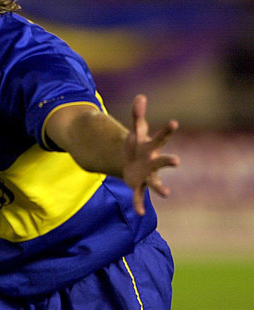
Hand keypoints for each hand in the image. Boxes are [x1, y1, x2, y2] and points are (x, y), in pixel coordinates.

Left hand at [123, 94, 178, 215]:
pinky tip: (140, 213)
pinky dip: (139, 204)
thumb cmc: (137, 145)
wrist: (131, 162)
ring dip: (160, 187)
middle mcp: (153, 162)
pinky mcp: (138, 185)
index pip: (160, 136)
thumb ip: (137, 114)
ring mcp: (147, 175)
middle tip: (178, 161)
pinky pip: (139, 196)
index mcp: (152, 147)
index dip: (167, 129)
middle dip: (168, 161)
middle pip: (162, 162)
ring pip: (155, 182)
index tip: (174, 122)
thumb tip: (140, 96)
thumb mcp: (136, 130)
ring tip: (166, 194)